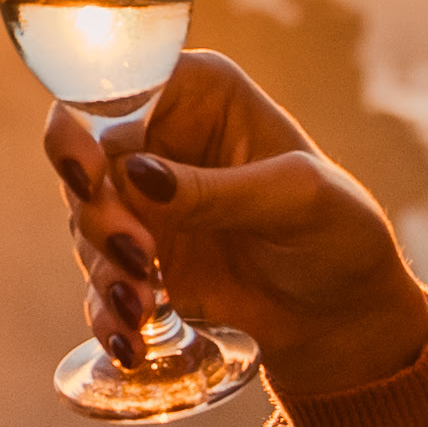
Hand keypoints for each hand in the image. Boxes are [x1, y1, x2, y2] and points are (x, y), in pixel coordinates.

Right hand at [41, 55, 427, 397]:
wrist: (343, 316)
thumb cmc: (338, 233)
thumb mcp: (295, 199)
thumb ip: (217, 189)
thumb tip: (134, 175)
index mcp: (199, 94)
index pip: (116, 84)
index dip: (83, 125)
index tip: (89, 177)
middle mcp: (159, 140)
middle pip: (85, 158)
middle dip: (98, 213)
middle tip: (139, 256)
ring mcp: (143, 203)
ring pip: (85, 223)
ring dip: (107, 268)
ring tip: (145, 307)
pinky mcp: (138, 262)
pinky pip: (99, 282)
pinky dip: (107, 313)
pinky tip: (129, 342)